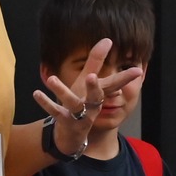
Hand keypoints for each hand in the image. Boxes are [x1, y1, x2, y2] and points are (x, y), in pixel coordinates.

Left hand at [31, 38, 141, 155]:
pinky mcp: (64, 122)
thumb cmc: (82, 103)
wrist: (71, 135)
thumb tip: (108, 39)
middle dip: (94, 87)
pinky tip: (36, 93)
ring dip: (63, 92)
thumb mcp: (88, 82)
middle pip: (96, 97)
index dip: (126, 78)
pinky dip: (46, 103)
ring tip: (53, 79)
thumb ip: (97, 61)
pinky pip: (54, 112)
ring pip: (73, 104)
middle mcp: (91, 106)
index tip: (138, 71)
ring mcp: (78, 116)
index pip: (114, 85)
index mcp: (98, 94)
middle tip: (91, 77)